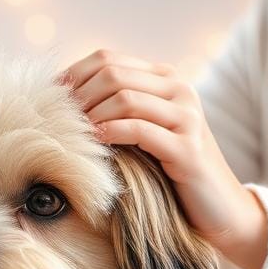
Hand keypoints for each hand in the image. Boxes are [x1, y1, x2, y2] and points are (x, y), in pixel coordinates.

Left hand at [62, 50, 267, 268]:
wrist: (218, 209)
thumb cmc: (169, 173)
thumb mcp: (141, 134)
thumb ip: (115, 111)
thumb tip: (61, 100)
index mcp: (166, 79)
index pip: (108, 59)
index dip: (72, 76)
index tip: (49, 101)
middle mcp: (180, 89)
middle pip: (113, 74)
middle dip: (78, 96)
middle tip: (56, 120)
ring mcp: (187, 116)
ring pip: (125, 98)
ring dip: (90, 115)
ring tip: (71, 134)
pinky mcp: (188, 147)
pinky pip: (139, 129)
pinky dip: (110, 134)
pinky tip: (93, 146)